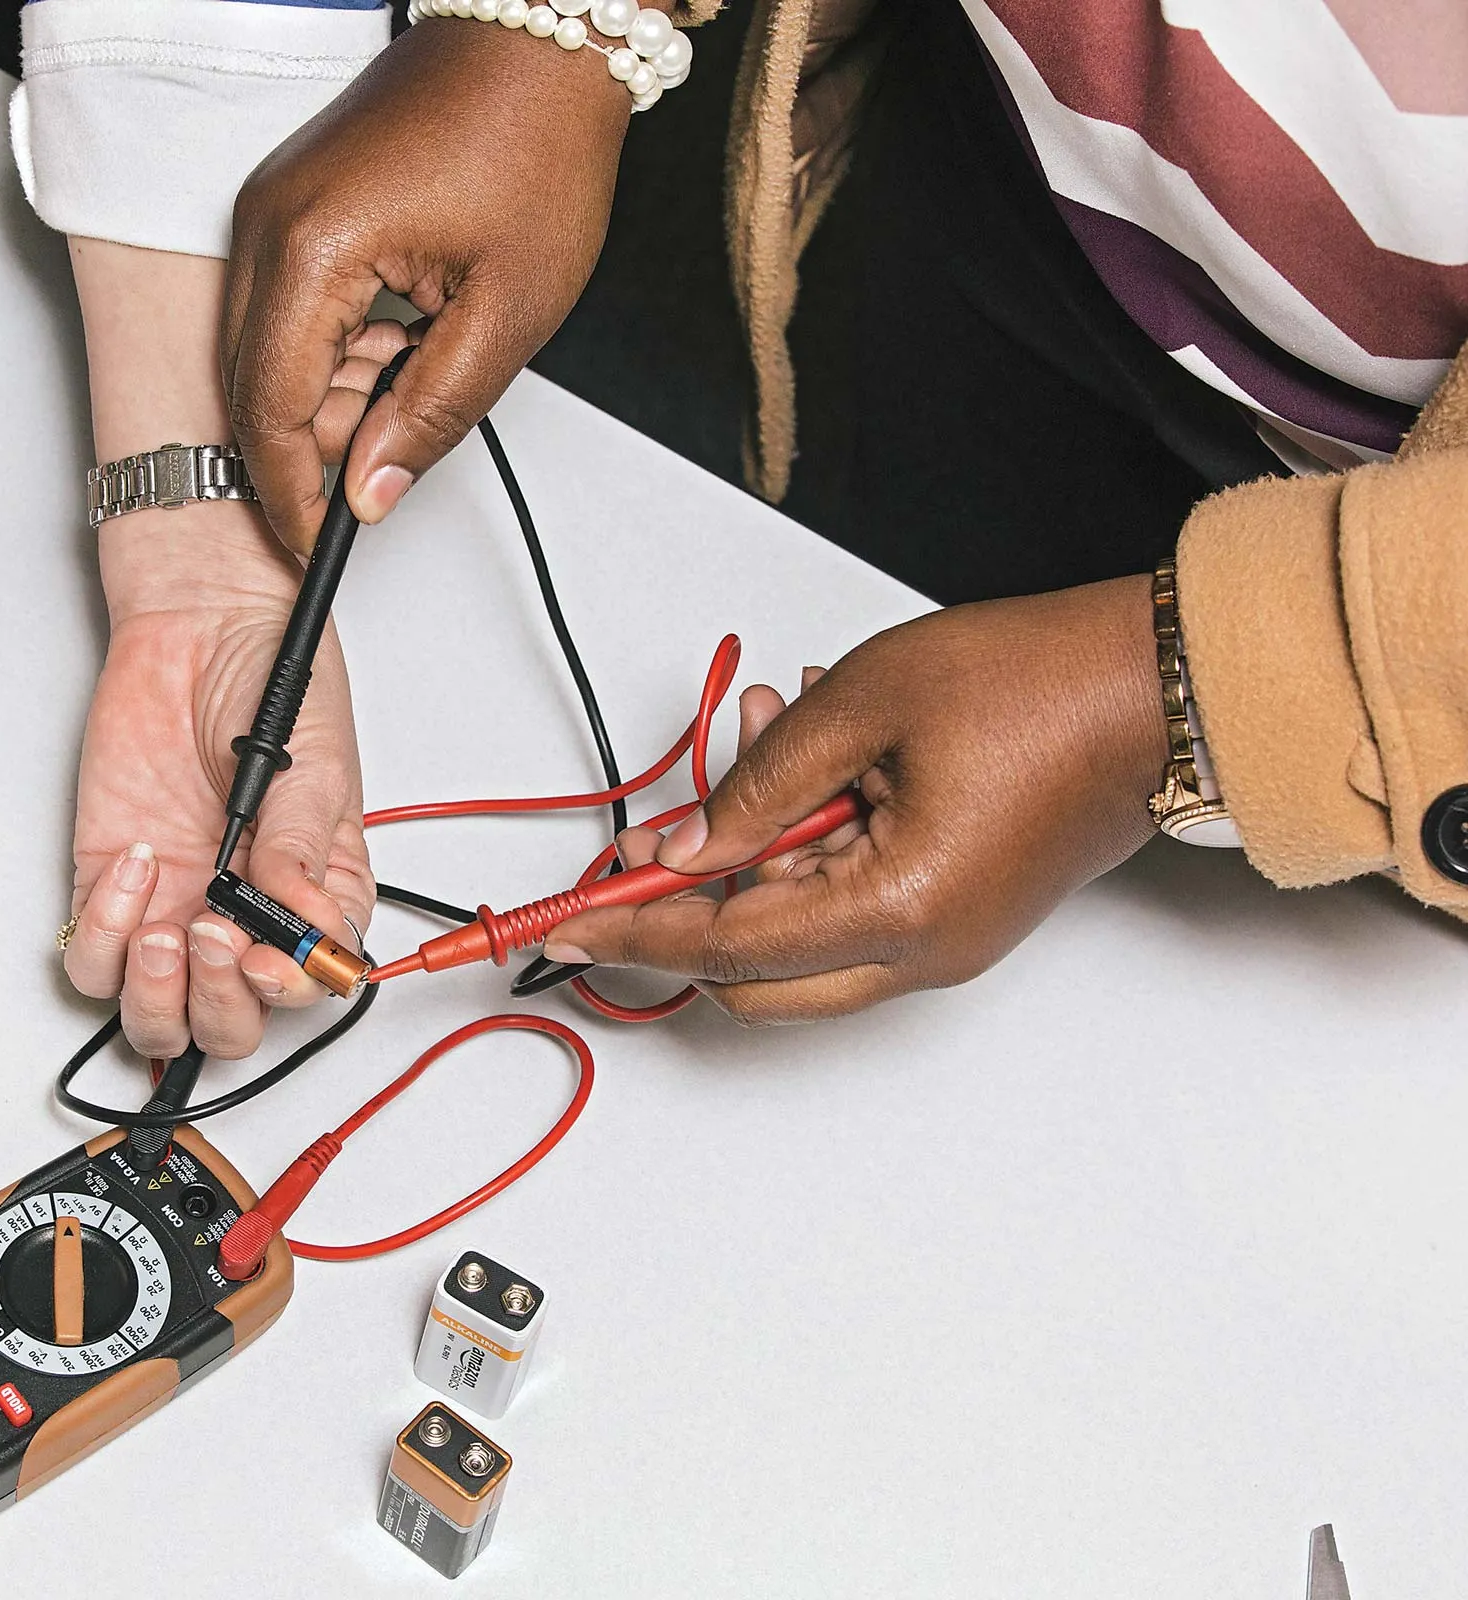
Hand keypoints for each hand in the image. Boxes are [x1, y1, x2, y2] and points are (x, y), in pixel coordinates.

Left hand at [62, 507, 372, 1059]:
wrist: (198, 623)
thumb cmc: (269, 681)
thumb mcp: (312, 766)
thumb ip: (304, 849)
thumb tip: (305, 924)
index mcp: (313, 896)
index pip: (311, 986)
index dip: (289, 991)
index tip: (269, 957)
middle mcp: (243, 916)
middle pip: (231, 1025)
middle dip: (221, 1002)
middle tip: (214, 937)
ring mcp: (174, 905)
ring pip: (158, 1016)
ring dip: (158, 995)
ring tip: (166, 928)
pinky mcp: (109, 885)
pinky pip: (91, 959)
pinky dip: (105, 935)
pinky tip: (133, 866)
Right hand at [224, 16, 633, 549]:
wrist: (540, 43)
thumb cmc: (535, 141)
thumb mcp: (507, 310)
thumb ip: (432, 414)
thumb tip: (372, 490)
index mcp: (315, 246)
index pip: (268, 408)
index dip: (291, 490)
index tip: (318, 539)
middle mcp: (271, 221)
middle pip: (250, 384)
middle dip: (310, 444)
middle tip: (386, 459)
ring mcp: (272, 207)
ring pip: (262, 350)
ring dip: (325, 395)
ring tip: (414, 377)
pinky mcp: (290, 203)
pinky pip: (280, 307)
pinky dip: (328, 349)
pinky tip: (395, 344)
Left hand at [545, 577, 1168, 1021]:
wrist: (1162, 686)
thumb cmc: (1039, 683)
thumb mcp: (861, 705)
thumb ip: (754, 784)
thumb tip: (676, 850)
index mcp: (899, 908)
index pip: (726, 945)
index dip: (637, 930)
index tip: (568, 921)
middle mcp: (923, 951)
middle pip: (754, 977)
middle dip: (695, 905)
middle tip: (659, 831)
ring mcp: (944, 942)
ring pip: (799, 941)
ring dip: (759, 855)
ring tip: (773, 731)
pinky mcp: (957, 916)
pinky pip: (849, 908)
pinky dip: (809, 848)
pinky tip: (816, 760)